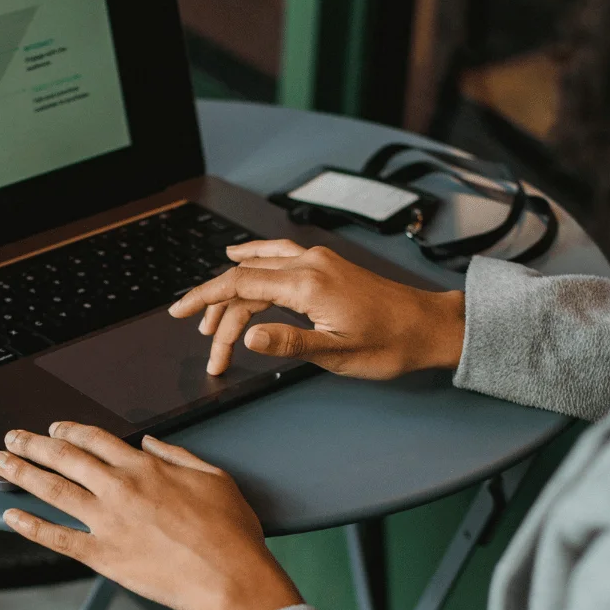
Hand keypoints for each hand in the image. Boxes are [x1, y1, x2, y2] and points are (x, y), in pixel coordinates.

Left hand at [0, 423, 302, 609]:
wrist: (230, 576)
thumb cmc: (229, 531)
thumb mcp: (213, 477)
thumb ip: (177, 455)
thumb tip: (151, 442)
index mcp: (146, 467)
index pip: (95, 440)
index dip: (69, 430)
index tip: (54, 428)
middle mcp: (120, 488)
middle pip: (65, 457)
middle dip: (34, 444)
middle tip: (13, 437)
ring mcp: (108, 522)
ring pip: (53, 490)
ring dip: (22, 472)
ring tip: (0, 462)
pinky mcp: (103, 555)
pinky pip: (57, 538)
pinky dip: (30, 526)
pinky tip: (11, 516)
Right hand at [168, 240, 466, 378]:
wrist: (430, 327)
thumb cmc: (390, 343)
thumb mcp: (337, 353)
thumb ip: (288, 343)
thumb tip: (246, 337)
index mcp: (307, 284)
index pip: (240, 286)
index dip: (205, 300)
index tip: (180, 313)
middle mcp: (309, 263)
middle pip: (245, 280)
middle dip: (218, 313)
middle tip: (207, 348)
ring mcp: (317, 260)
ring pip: (259, 270)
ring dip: (233, 294)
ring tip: (213, 323)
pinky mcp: (325, 264)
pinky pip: (277, 255)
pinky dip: (253, 259)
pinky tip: (238, 256)